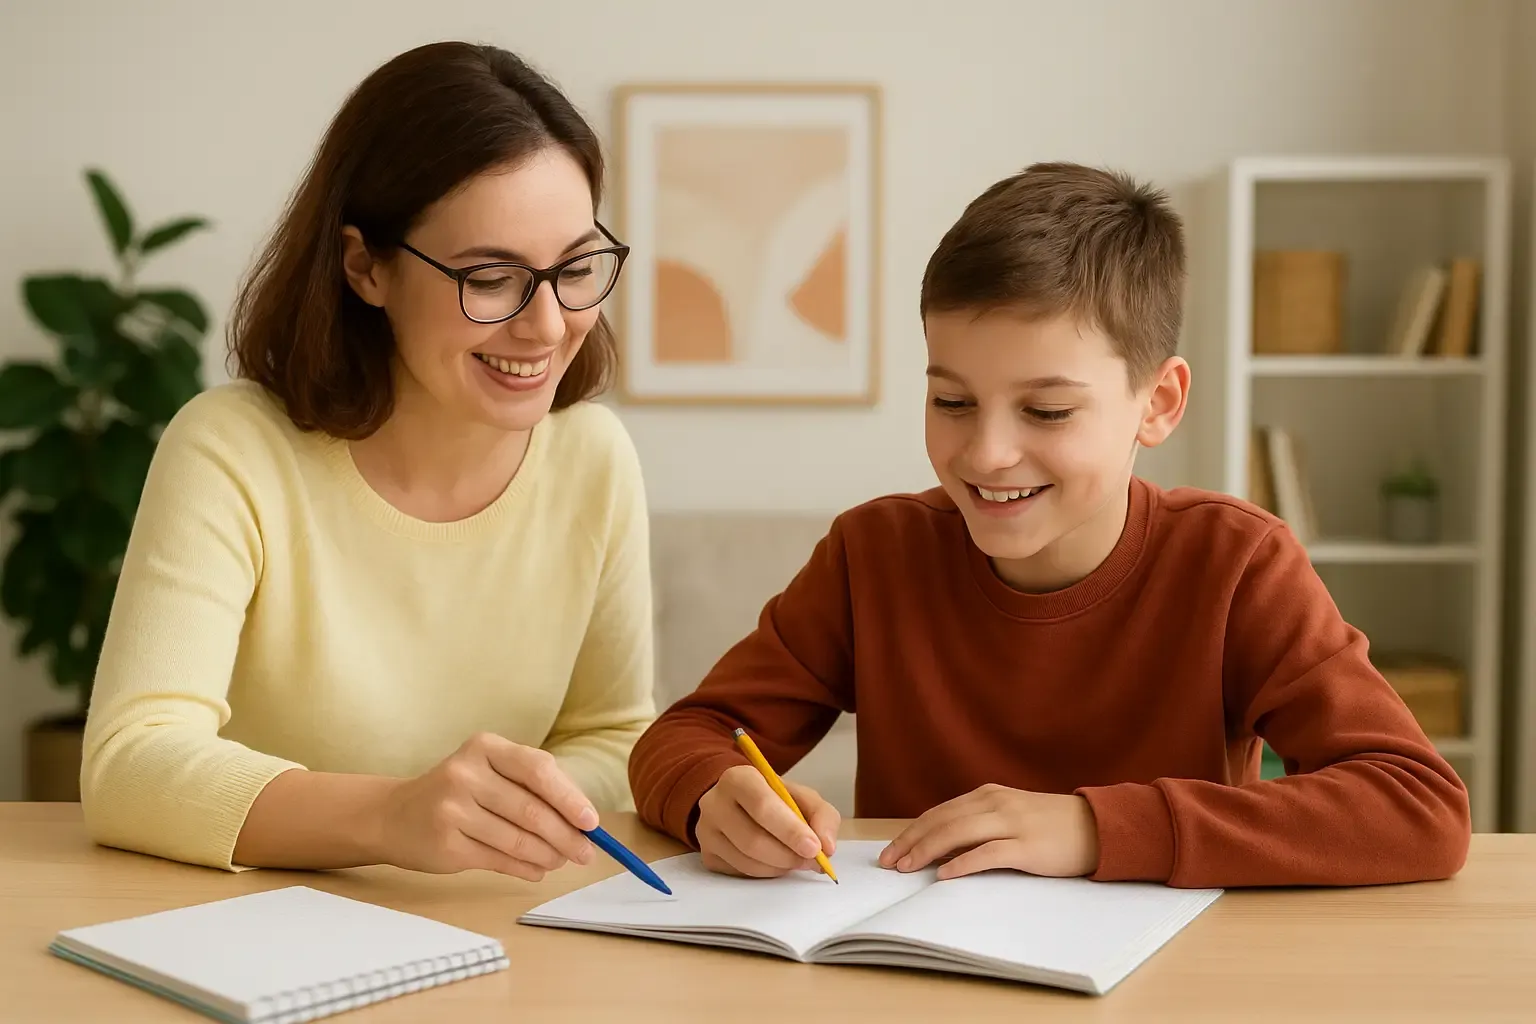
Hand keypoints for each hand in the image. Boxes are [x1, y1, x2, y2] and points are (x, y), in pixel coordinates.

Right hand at [374, 732, 598, 880]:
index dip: (570, 798)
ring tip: (560, 861)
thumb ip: (532, 788)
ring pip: (517, 839)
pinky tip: (537, 870)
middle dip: (566, 836)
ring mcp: (452, 809)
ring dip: (548, 855)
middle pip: (532, 810)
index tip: (591, 822)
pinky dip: (525, 868)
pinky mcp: (446, 844)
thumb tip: (582, 821)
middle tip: (586, 853)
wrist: (394, 815)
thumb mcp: (489, 772)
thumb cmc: (457, 792)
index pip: (539, 770)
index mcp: (485, 748)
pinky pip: (499, 860)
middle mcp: (466, 774)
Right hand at [695, 765, 840, 877]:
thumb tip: (827, 847)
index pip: (762, 805)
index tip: (814, 848)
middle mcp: (714, 803)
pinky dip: (766, 873)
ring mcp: (706, 831)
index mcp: (739, 778)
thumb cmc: (775, 800)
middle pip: (753, 839)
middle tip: (812, 861)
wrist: (740, 805)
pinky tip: (775, 862)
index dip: (790, 830)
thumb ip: (822, 815)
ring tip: (796, 860)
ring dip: (780, 867)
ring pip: (747, 861)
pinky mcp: (707, 856)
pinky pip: (740, 873)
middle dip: (789, 855)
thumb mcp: (802, 797)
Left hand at [878, 784, 1098, 879]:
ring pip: (957, 833)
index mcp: (987, 795)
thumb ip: (979, 824)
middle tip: (888, 863)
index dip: (911, 831)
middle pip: (941, 821)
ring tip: (907, 868)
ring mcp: (1011, 823)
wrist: (1097, 826)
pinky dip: (962, 863)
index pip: (939, 813)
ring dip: (926, 850)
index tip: (891, 850)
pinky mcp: (1027, 846)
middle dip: (910, 841)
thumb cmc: (1051, 826)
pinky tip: (944, 874)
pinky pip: (987, 853)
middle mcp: (994, 804)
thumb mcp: (1010, 815)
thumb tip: (942, 846)